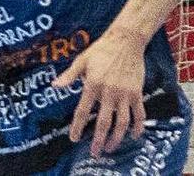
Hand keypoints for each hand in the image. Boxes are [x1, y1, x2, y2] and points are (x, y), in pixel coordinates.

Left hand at [52, 32, 146, 156]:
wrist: (127, 40)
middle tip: (95, 153)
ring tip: (111, 148)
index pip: (83, 112)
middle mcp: (109, 92)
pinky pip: (139, 113)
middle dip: (98, 141)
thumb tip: (54, 86)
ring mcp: (125, 94)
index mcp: (93, 85)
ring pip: (122, 122)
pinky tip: (134, 136)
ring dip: (117, 138)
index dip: (78, 127)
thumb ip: (69, 75)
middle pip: (103, 123)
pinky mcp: (137, 93)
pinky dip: (137, 127)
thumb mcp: (82, 60)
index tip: (74, 139)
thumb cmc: (102, 49)